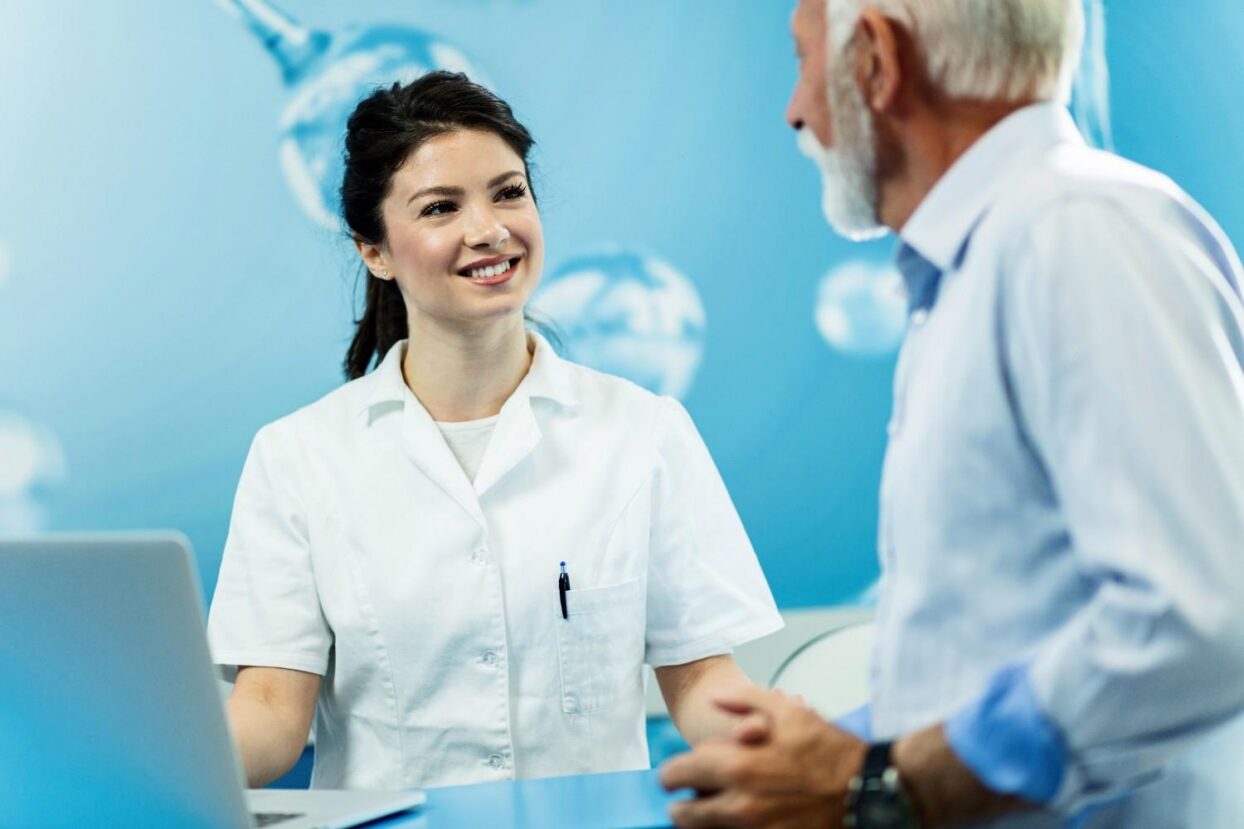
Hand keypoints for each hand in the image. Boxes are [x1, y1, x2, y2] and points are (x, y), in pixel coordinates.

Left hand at [659, 686, 866, 827]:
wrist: (867, 791)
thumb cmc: (829, 750)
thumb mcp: (789, 710)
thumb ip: (744, 699)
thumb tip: (713, 699)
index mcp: (737, 766)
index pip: (678, 775)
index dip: (671, 773)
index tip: (674, 774)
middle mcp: (740, 805)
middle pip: (685, 815)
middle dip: (682, 806)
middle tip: (686, 799)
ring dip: (704, 823)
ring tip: (713, 809)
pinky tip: (739, 819)